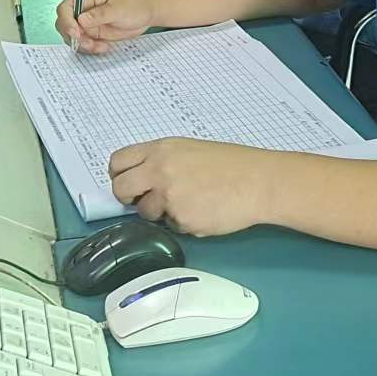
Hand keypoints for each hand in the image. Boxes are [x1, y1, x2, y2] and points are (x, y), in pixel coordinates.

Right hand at [55, 0, 153, 52]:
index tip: (76, 32)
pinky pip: (85, 45)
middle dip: (74, 36)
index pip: (66, 8)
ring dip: (84, 45)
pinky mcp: (94, 34)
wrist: (147, 12)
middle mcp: (84, 11)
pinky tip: (104, 46)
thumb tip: (81, 19)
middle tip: (88, 42)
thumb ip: (100, 14)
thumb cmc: (135, 3)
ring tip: (100, 46)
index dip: (66, 21)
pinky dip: (92, 49)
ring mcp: (88, 24)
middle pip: (64, 25)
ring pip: (73, 38)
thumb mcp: (119, 8)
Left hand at [108, 138, 275, 236]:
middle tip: (144, 200)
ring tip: (189, 203)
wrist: (258, 182)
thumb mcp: (190, 150)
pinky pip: (172, 226)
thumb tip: (141, 179)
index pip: (118, 161)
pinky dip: (184, 223)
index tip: (127, 182)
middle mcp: (159, 171)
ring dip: (160, 213)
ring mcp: (169, 197)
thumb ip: (162, 161)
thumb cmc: (231, 165)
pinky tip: (203, 211)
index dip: (119, 175)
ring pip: (146, 213)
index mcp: (161, 149)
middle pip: (120, 189)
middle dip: (128, 198)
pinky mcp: (181, 220)